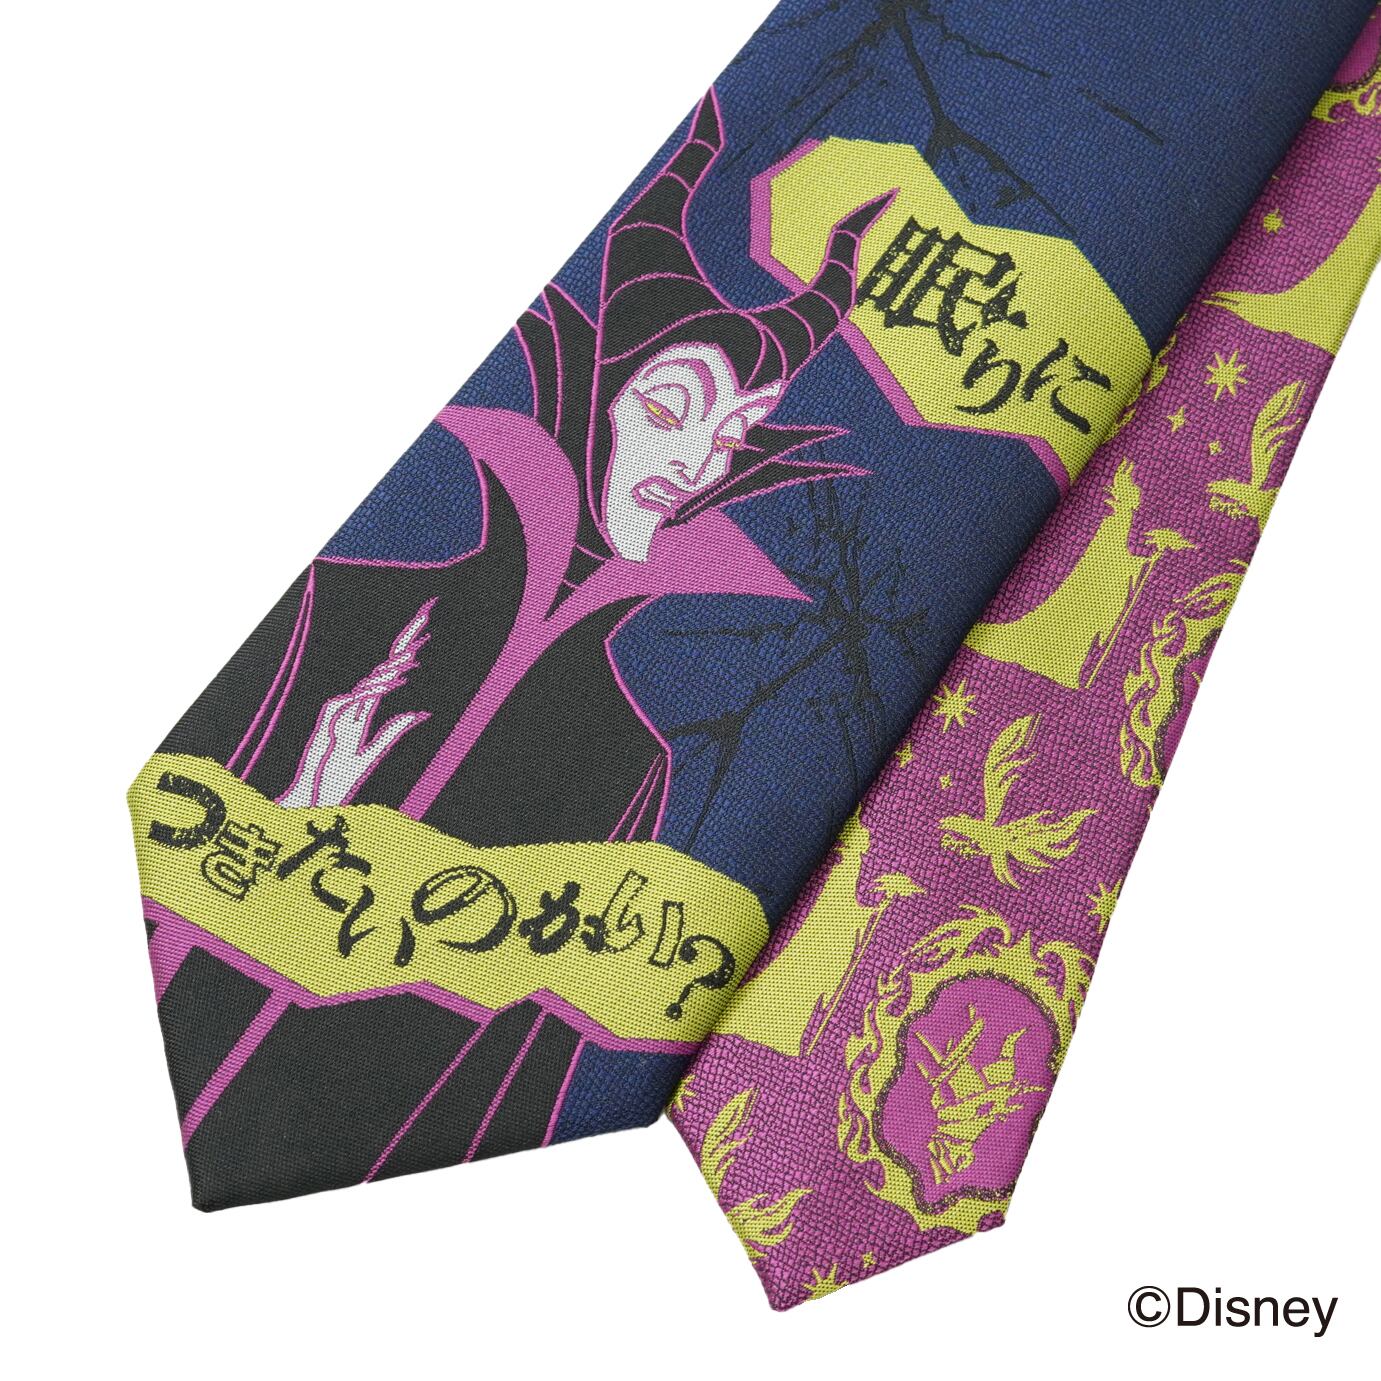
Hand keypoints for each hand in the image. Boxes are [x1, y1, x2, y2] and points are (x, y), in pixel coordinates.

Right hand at [278, 600, 434, 807]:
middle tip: (425, 621)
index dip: (404, 657)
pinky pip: (358, 700)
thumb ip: (393, 730)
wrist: (313, 794)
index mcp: (363, 709)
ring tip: (418, 653)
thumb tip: (421, 713)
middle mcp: (353, 704)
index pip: (389, 676)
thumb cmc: (337, 776)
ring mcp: (341, 709)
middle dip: (403, 646)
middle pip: (383, 669)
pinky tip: (396, 683)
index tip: (424, 638)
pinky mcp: (331, 718)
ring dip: (395, 667)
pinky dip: (378, 691)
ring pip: (372, 681)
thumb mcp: (373, 751)